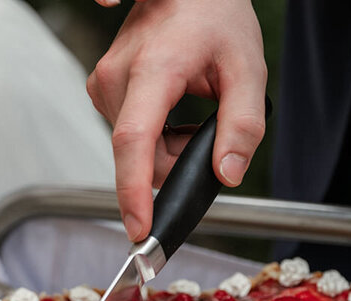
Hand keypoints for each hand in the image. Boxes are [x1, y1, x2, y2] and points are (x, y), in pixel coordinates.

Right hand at [87, 0, 266, 240]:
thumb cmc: (216, 18)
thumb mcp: (248, 70)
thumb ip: (243, 126)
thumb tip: (226, 174)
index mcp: (153, 70)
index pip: (134, 141)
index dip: (134, 191)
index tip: (139, 228)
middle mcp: (117, 78)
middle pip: (142, 155)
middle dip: (177, 162)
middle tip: (208, 133)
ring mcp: (104, 84)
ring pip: (136, 150)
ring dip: (167, 149)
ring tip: (193, 114)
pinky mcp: (102, 90)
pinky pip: (130, 136)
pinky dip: (156, 138)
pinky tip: (174, 110)